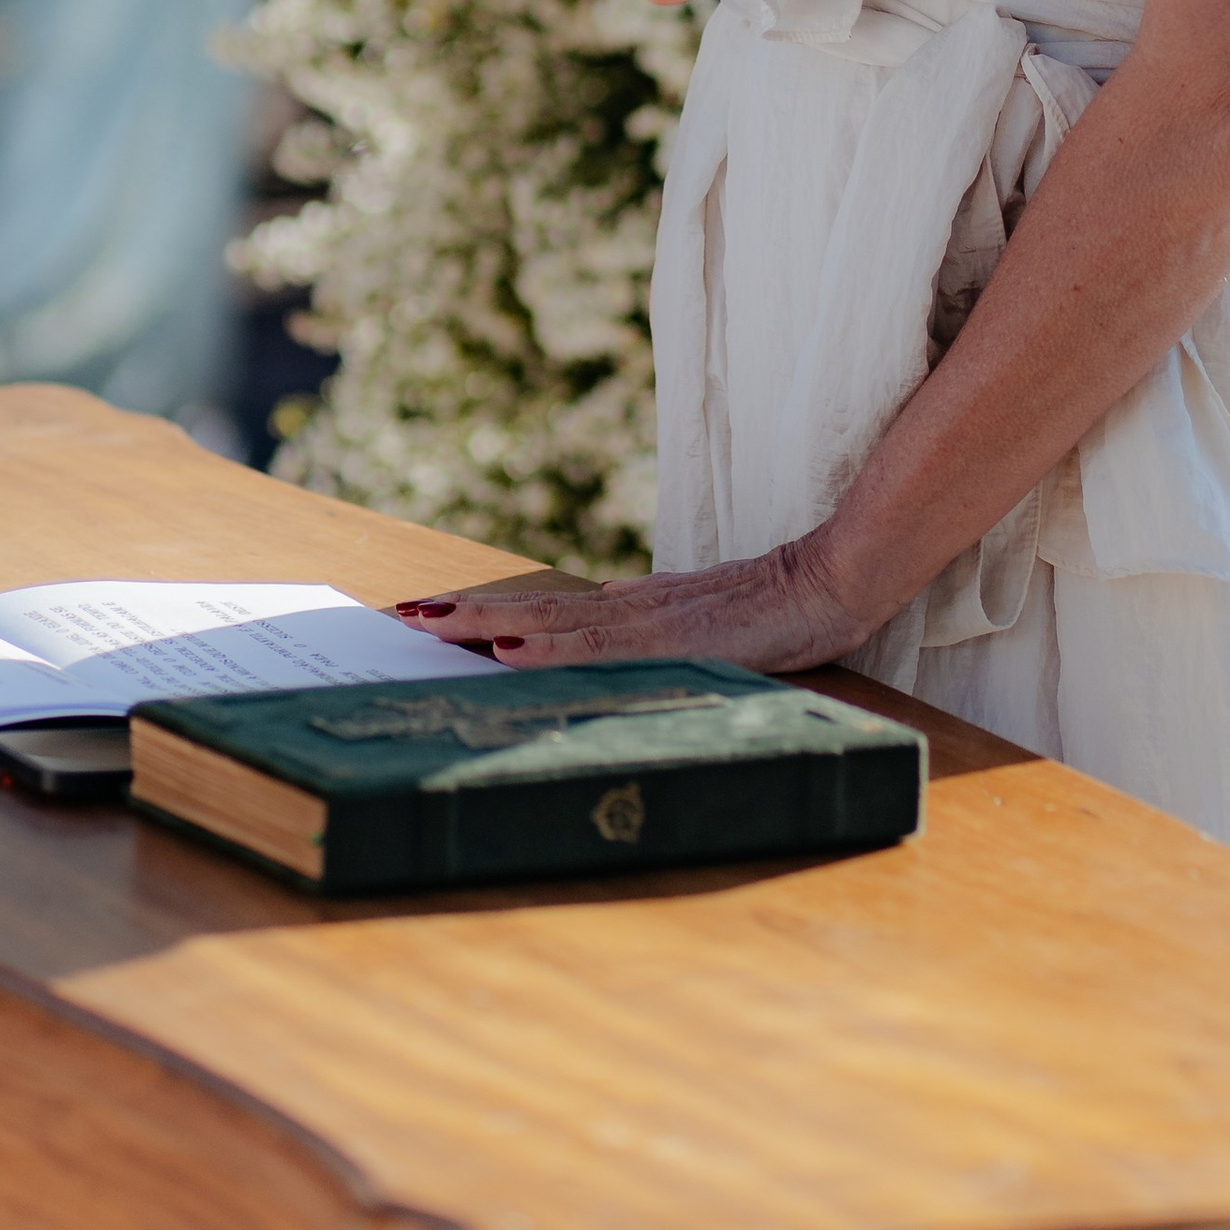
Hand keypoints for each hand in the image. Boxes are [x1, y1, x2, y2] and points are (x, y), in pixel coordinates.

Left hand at [393, 528, 885, 675]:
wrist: (833, 581)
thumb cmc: (777, 612)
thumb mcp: (704, 633)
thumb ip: (655, 635)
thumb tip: (600, 640)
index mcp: (634, 610)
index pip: (544, 610)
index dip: (482, 614)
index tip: (424, 616)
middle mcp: (632, 608)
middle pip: (532, 608)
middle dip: (461, 616)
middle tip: (395, 618)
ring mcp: (652, 620)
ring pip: (552, 620)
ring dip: (485, 624)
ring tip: (427, 624)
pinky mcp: (676, 636)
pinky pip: (600, 644)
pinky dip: (550, 646)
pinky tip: (511, 649)